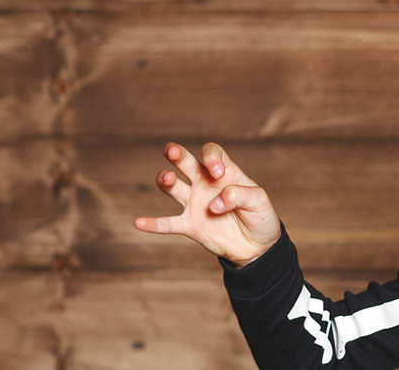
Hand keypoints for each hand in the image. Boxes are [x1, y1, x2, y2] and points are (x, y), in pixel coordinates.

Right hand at [133, 142, 279, 266]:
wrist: (257, 246)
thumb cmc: (260, 217)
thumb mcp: (259, 200)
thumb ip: (239, 194)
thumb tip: (214, 203)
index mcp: (224, 172)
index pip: (211, 153)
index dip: (211, 157)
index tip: (218, 173)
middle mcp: (204, 184)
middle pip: (184, 162)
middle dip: (176, 154)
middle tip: (171, 151)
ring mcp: (194, 203)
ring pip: (171, 186)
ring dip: (165, 180)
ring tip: (167, 179)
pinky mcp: (189, 225)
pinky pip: (167, 223)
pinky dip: (153, 224)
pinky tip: (139, 222)